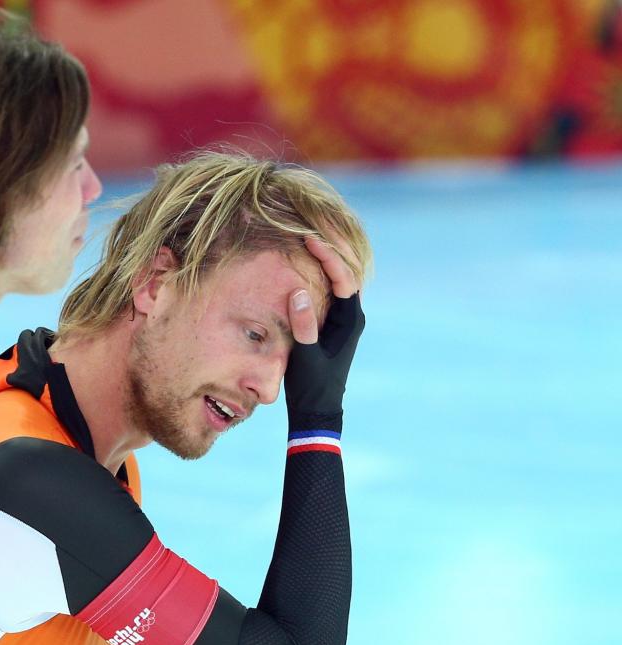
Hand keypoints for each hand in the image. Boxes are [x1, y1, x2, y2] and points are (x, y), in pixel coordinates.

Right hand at [284, 233, 365, 422]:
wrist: (317, 412)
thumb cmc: (312, 386)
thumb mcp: (305, 356)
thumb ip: (304, 325)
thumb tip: (298, 292)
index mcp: (351, 321)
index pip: (344, 277)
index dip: (328, 256)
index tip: (309, 239)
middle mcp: (352, 317)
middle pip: (347, 273)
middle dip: (331, 249)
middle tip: (312, 227)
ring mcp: (343, 322)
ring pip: (339, 281)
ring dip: (326, 260)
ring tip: (310, 239)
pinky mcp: (332, 327)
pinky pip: (330, 292)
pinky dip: (320, 276)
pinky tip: (305, 266)